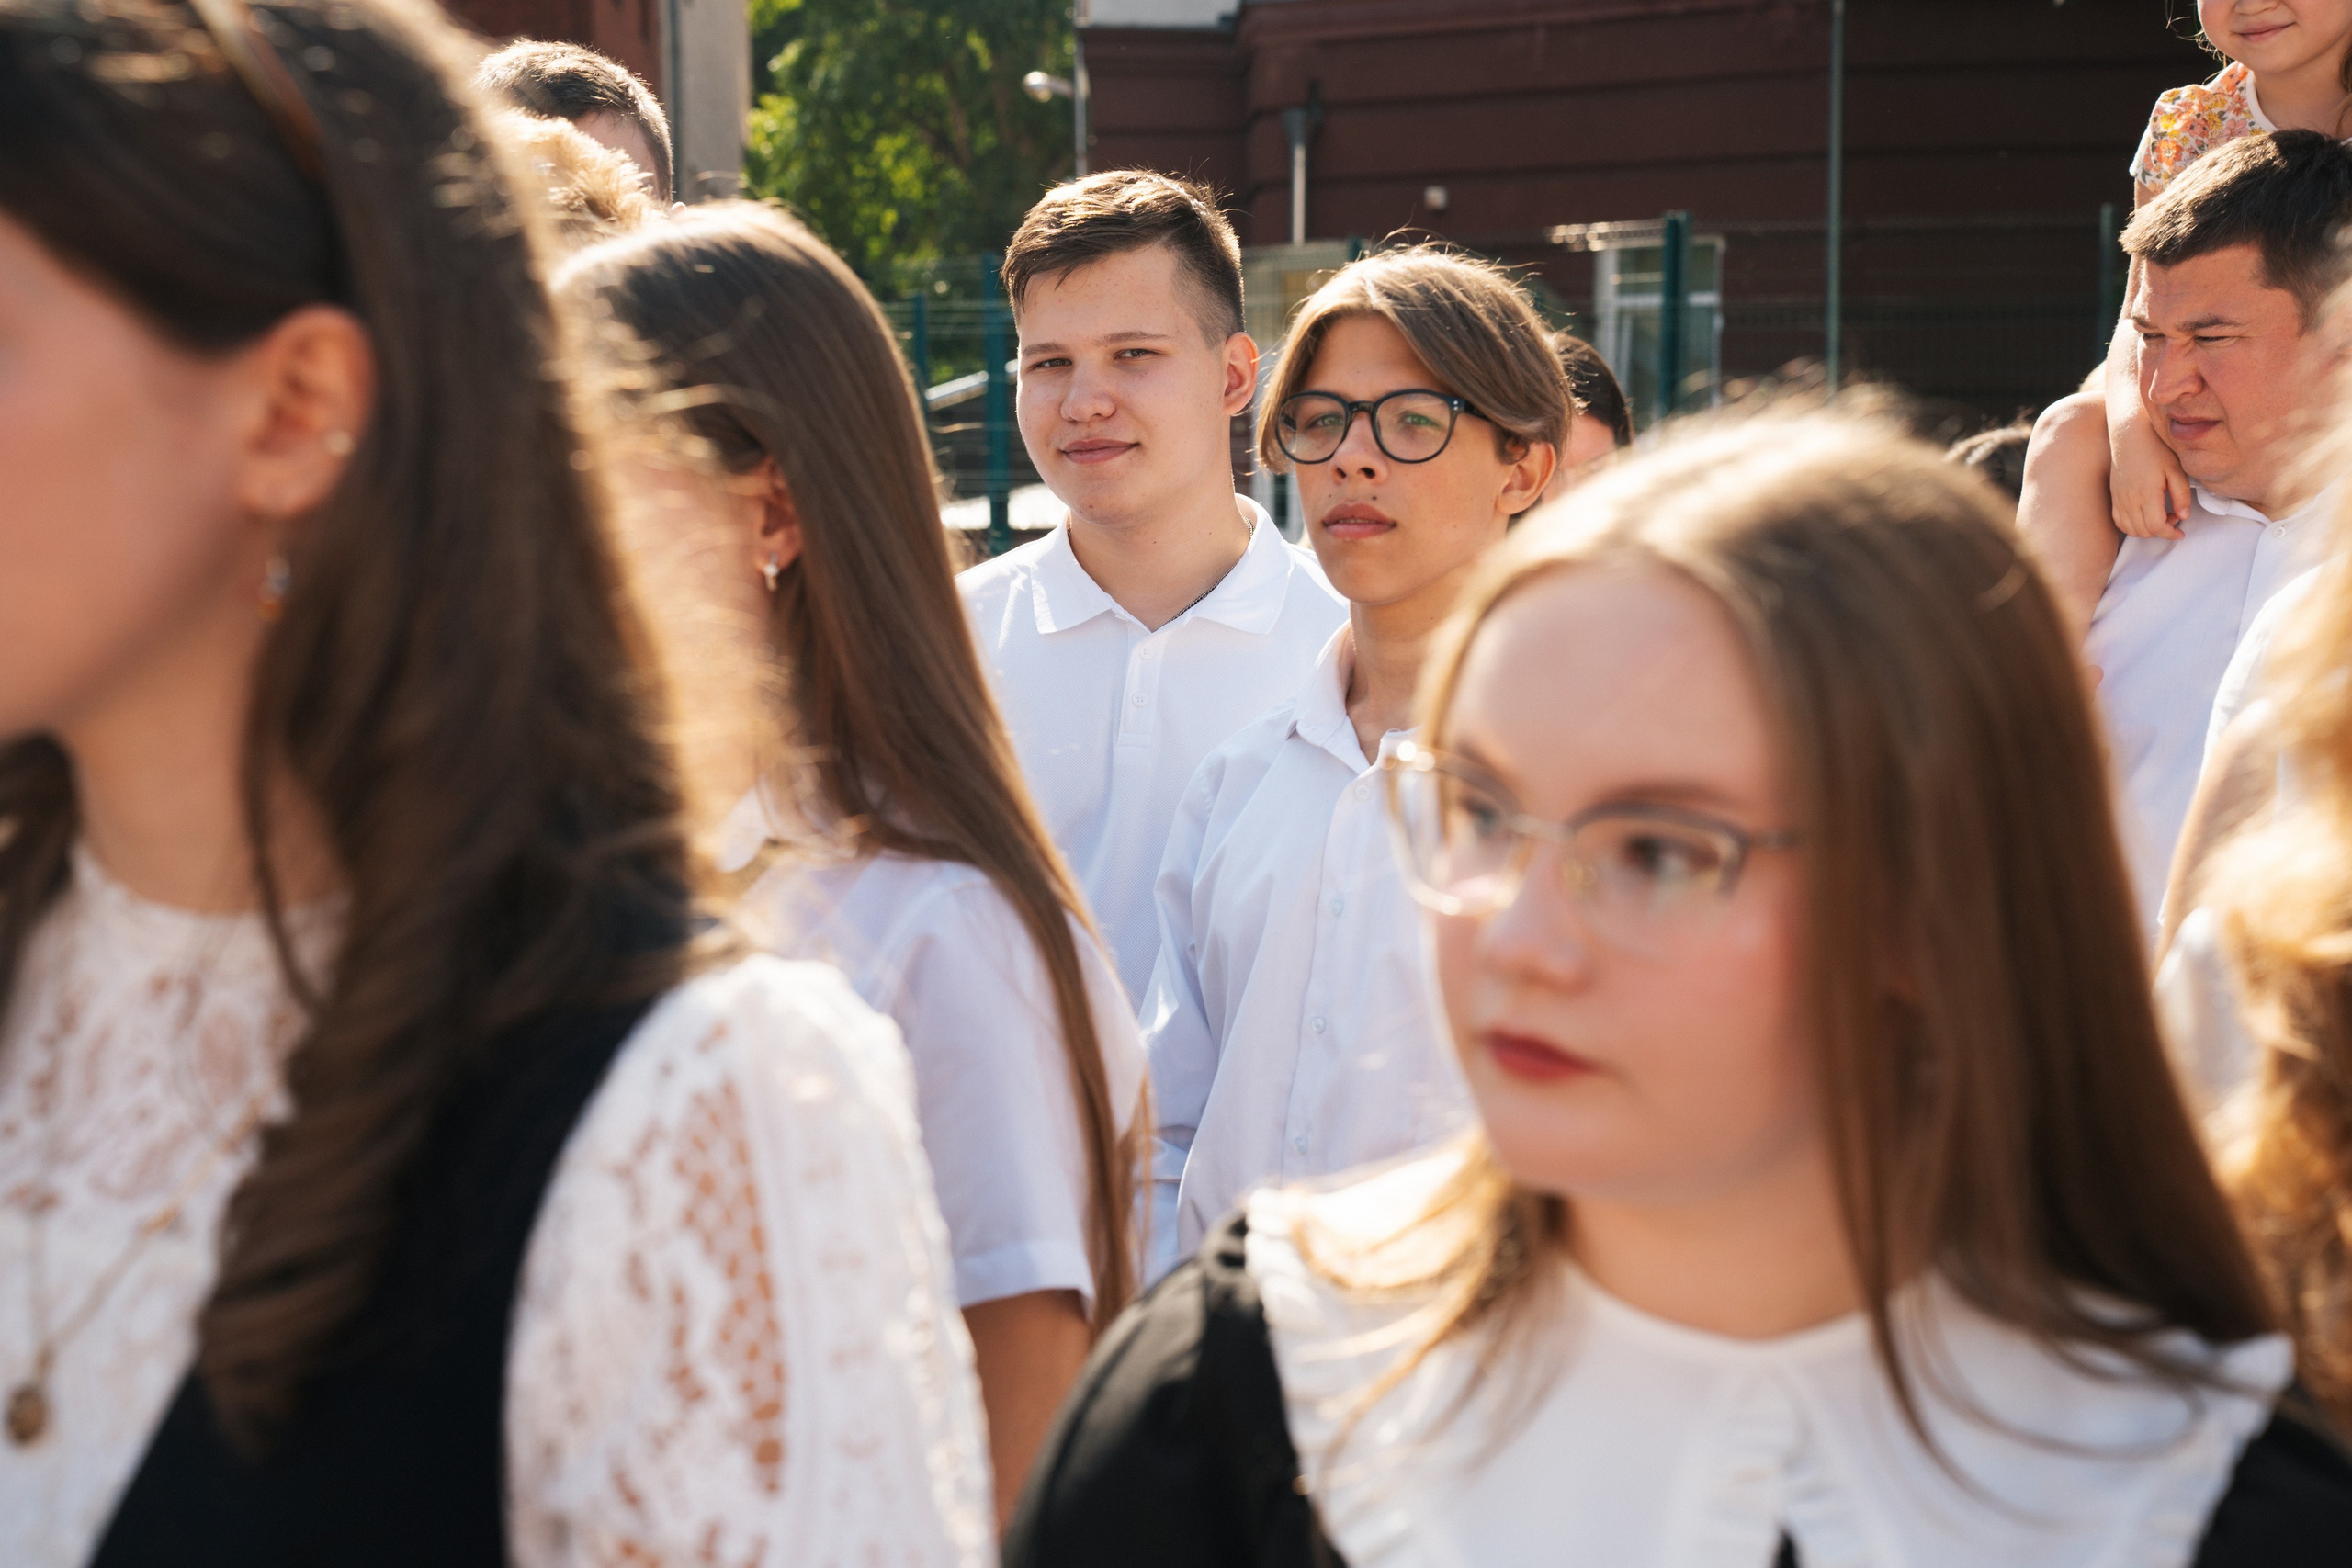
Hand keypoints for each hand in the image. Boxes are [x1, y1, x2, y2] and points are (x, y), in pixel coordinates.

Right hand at [2110, 413, 2190, 538]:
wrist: (2130, 437)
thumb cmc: (2155, 449)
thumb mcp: (2176, 470)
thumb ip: (2182, 495)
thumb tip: (2184, 516)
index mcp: (2147, 493)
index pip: (2156, 526)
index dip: (2170, 534)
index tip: (2181, 532)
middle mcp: (2129, 499)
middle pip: (2144, 531)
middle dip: (2162, 531)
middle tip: (2174, 517)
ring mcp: (2119, 499)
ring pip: (2131, 530)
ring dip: (2147, 530)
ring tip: (2161, 516)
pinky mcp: (2114, 497)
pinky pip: (2120, 522)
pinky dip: (2133, 526)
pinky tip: (2144, 516)